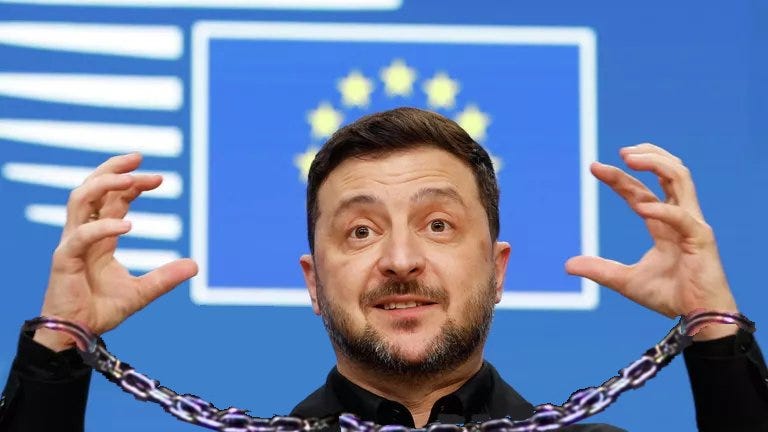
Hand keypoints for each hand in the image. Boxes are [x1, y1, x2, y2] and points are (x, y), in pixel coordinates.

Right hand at [34, 153, 197, 350]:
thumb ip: (166, 277)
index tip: (160, 178)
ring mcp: (71, 244)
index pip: (114, 199)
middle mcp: (83, 234)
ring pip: (80, 200)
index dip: (134, 184)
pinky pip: (81, 236)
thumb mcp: (142, 292)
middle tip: (139, 157)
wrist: (77, 335)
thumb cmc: (101, 310)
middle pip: (92, 188)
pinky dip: (104, 227)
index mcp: (100, 236)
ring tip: (132, 180)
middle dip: (114, 169)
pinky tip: (129, 224)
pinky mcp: (63, 260)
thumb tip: (196, 266)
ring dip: (104, 184)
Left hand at [566, 143, 738, 340]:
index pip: (640, 190)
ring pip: (681, 178)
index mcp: (663, 223)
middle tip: (622, 152)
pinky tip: (641, 207)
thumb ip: (600, 269)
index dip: (618, 177)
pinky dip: (661, 210)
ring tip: (630, 158)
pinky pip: (681, 217)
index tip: (594, 167)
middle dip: (648, 156)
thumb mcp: (626, 281)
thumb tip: (568, 265)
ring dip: (657, 163)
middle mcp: (679, 217)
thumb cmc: (670, 296)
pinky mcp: (702, 238)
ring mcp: (692, 224)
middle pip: (669, 172)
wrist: (698, 319)